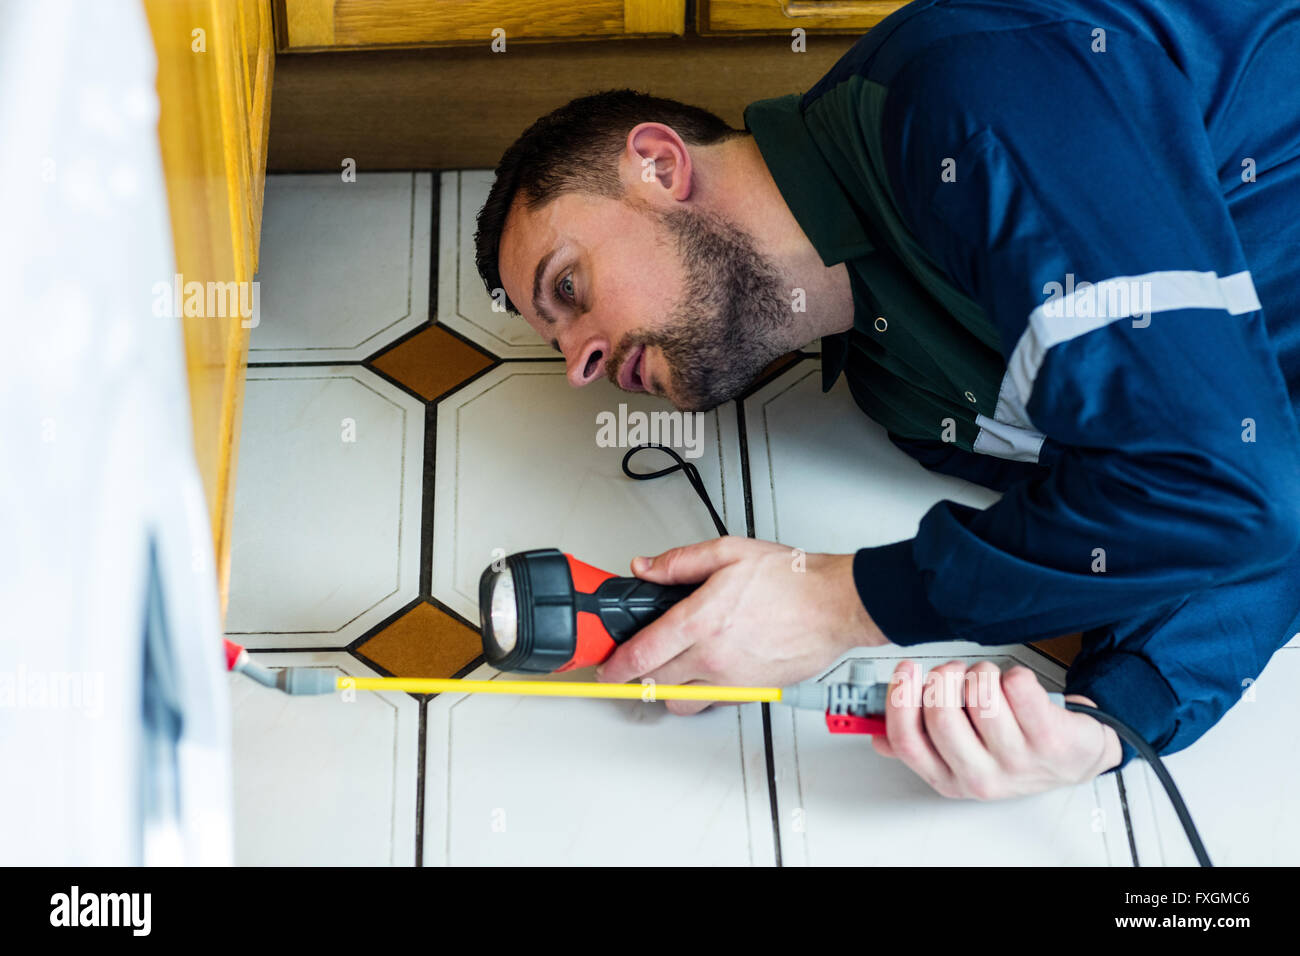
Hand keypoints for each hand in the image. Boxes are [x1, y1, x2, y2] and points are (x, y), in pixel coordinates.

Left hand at [595, 536, 885, 712]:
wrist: (835, 605)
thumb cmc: (791, 580)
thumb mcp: (728, 552)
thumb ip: (679, 562)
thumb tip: (646, 567)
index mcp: (702, 622)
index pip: (642, 655)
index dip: (616, 667)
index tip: (606, 670)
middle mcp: (713, 658)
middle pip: (654, 683)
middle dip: (636, 679)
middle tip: (630, 667)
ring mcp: (733, 679)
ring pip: (682, 701)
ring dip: (668, 690)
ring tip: (668, 670)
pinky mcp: (752, 691)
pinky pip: (714, 702)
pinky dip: (702, 692)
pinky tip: (705, 671)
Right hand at [873, 659, 1122, 797]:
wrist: (1075, 755)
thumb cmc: (1014, 748)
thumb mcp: (962, 754)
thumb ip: (919, 742)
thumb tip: (876, 735)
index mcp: (950, 779)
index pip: (907, 741)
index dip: (900, 700)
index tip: (906, 672)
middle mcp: (982, 777)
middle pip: (941, 714)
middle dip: (944, 678)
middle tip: (956, 673)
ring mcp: (1017, 761)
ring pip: (980, 694)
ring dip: (983, 674)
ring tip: (992, 682)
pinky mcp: (1050, 741)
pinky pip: (1018, 686)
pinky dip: (1015, 675)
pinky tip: (1020, 689)